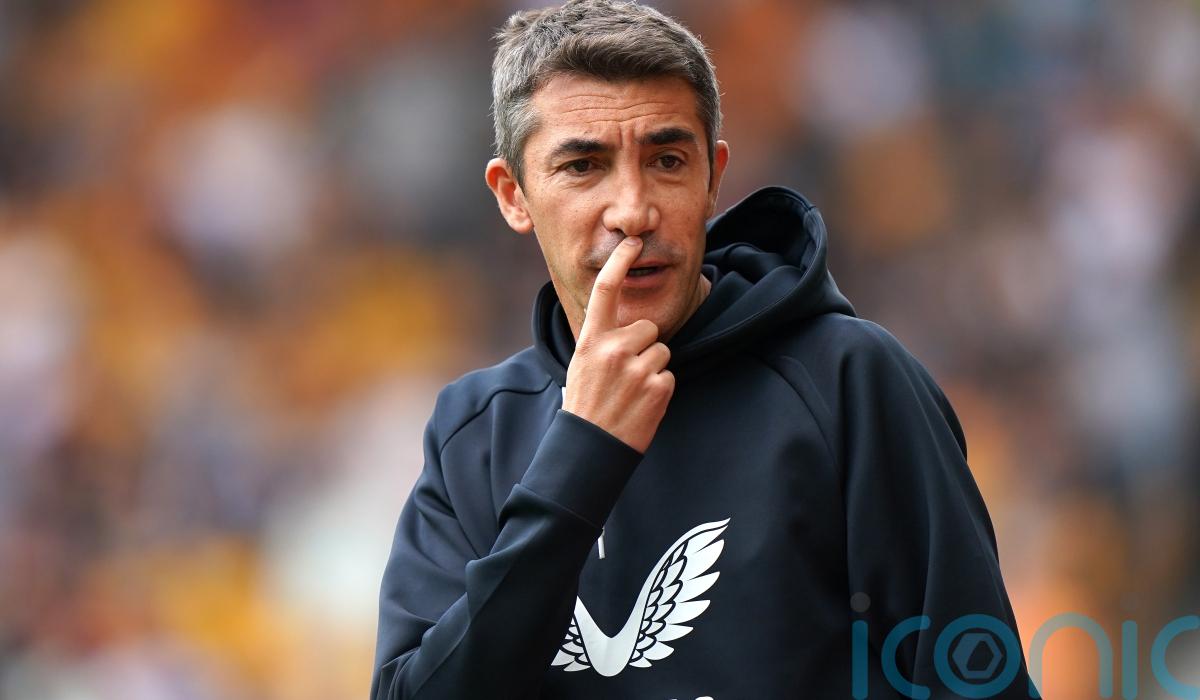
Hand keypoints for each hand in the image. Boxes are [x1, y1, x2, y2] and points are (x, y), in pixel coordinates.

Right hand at [562, 237, 674, 453]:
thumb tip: (626, 326)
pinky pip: (669, 375)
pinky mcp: (658, 387)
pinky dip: (659, 389)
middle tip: (624, 375)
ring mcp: (637, 368)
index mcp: (591, 340)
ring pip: (662, 351)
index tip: (632, 242)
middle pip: (648, 328)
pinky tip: (641, 404)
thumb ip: (602, 342)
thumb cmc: (586, 406)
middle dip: (643, 347)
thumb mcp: (582, 366)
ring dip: (652, 369)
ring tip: (631, 392)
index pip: (605, 290)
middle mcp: (613, 349)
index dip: (620, 262)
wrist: (590, 448)